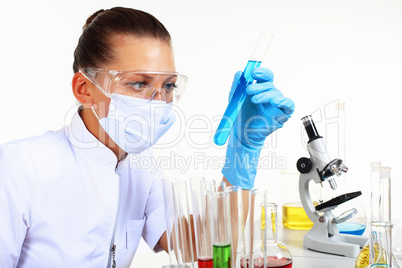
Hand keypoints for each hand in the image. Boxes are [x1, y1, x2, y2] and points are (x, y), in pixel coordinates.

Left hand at [222, 67, 294, 188]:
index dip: (261, 73)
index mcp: (260, 88)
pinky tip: (275, 102)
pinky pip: (289, 105)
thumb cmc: (241, 115)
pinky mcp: (282, 114)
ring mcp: (276, 104)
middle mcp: (270, 94)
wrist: (242, 132)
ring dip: (266, 95)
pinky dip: (284, 102)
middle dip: (259, 86)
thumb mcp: (235, 99)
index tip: (254, 73)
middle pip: (270, 84)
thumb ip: (237, 86)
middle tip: (249, 90)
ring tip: (255, 100)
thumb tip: (239, 73)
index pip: (265, 76)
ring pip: (277, 94)